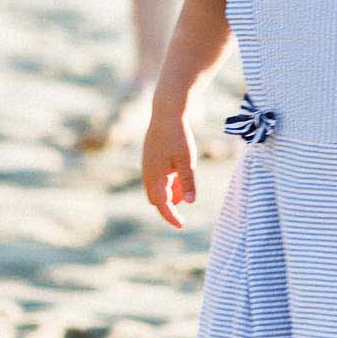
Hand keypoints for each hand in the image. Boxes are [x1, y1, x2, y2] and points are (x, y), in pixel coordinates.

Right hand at [142, 104, 197, 229]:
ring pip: (156, 188)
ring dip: (168, 194)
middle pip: (156, 199)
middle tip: (181, 214)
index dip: (171, 216)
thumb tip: (189, 202)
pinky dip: (166, 183)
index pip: (162, 204)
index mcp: (155, 176)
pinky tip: (178, 180)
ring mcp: (148, 165)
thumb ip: (187, 182)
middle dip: (168, 207)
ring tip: (182, 194)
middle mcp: (148, 173)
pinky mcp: (150, 158)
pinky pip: (157, 177)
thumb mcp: (187, 160)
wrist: (167, 112)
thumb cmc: (178, 136)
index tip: (181, 225)